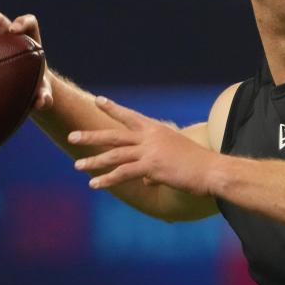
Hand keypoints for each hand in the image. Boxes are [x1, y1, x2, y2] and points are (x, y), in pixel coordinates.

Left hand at [69, 97, 217, 196]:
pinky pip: (123, 173)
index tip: (98, 99)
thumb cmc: (197, 164)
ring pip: (114, 154)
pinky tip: (94, 184)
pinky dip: (107, 179)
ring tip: (77, 165)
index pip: (130, 116)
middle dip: (92, 136)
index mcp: (156, 129)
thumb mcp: (174, 159)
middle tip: (73, 136)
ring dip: (94, 160)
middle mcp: (150, 137)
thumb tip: (147, 181)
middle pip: (114, 134)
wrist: (212, 170)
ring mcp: (150, 151)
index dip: (113, 108)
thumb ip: (156, 169)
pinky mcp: (151, 166)